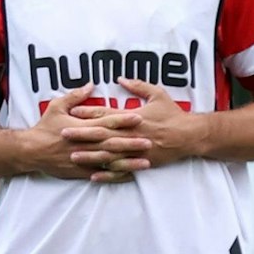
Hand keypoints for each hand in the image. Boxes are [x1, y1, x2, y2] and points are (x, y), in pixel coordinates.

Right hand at [23, 85, 146, 181]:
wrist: (30, 151)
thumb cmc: (44, 127)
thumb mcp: (56, 106)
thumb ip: (75, 96)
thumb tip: (91, 85)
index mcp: (81, 126)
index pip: (105, 121)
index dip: (123, 119)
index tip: (138, 117)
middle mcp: (84, 143)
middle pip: (112, 142)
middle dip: (131, 143)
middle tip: (149, 142)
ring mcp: (83, 159)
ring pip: (110, 161)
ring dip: (128, 162)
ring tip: (145, 162)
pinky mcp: (80, 171)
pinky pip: (100, 174)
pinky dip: (114, 176)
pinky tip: (128, 176)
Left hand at [64, 77, 206, 175]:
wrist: (190, 135)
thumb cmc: (173, 113)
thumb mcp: (158, 94)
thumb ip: (138, 85)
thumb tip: (120, 77)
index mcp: (134, 117)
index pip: (107, 114)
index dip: (88, 112)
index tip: (72, 112)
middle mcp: (132, 134)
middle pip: (102, 134)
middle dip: (82, 134)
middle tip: (63, 134)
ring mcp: (136, 150)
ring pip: (109, 154)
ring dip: (90, 156)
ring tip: (73, 156)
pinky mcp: (141, 163)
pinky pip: (122, 170)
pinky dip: (108, 174)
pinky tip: (94, 175)